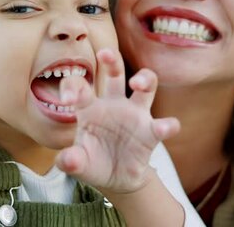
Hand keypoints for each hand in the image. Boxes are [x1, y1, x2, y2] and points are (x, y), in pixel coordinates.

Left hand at [55, 48, 179, 192]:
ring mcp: (135, 115)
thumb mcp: (78, 164)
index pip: (79, 87)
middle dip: (112, 60)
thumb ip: (70, 161)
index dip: (72, 87)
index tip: (67, 100)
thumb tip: (66, 160)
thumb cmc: (93, 163)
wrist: (115, 179)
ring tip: (137, 83)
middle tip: (105, 53)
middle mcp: (114, 104)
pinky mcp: (151, 132)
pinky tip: (163, 128)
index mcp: (90, 108)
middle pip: (116, 73)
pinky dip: (167, 125)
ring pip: (146, 85)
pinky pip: (164, 124)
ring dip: (144, 79)